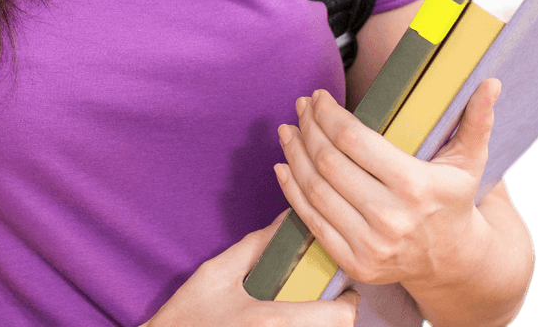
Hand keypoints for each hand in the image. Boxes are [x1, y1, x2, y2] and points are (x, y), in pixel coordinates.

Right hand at [144, 210, 361, 325]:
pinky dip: (298, 326)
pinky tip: (278, 318)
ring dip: (316, 322)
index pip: (337, 317)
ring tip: (301, 306)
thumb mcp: (218, 273)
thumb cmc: (189, 315)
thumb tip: (286, 221)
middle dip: (334, 314)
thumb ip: (256, 247)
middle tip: (323, 296)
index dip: (348, 302)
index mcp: (271, 320)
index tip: (344, 287)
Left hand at [275, 79, 501, 291]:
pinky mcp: (355, 263)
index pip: (354, 140)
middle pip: (329, 162)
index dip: (328, 114)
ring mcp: (371, 245)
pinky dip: (291, 191)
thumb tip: (490, 83)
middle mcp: (390, 218)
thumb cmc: (455, 200)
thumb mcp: (470, 160)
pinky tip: (284, 165)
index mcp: (416, 186)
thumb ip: (477, 120)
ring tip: (289, 129)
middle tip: (301, 107)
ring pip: (315, 189)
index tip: (318, 96)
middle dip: (308, 127)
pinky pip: (312, 221)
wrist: (455, 263)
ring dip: (294, 154)